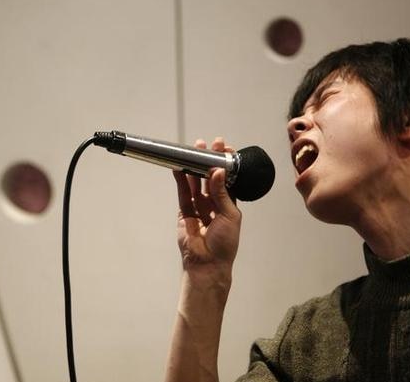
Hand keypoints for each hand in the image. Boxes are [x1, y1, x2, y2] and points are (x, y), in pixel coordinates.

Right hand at [173, 138, 241, 277]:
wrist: (207, 264)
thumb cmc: (224, 244)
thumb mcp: (229, 215)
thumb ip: (222, 193)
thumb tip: (218, 171)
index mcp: (229, 206)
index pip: (228, 181)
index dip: (226, 166)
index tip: (225, 150)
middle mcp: (214, 205)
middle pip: (210, 179)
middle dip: (209, 162)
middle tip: (208, 144)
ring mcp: (198, 208)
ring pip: (195, 184)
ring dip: (194, 167)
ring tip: (194, 150)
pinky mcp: (184, 213)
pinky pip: (183, 194)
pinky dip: (181, 180)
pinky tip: (180, 167)